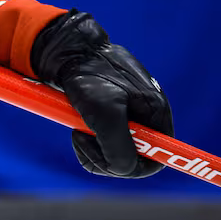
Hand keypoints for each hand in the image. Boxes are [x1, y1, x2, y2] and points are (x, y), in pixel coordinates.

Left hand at [32, 10, 173, 177]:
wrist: (62, 50)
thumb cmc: (87, 75)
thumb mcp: (105, 113)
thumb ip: (120, 148)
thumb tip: (123, 169)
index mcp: (155, 113)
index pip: (158, 157)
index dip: (134, 167)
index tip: (107, 159)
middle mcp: (143, 114)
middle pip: (132, 158)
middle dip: (105, 157)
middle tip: (81, 140)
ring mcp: (123, 112)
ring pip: (110, 150)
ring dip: (91, 147)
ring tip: (75, 129)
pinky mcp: (103, 111)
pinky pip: (97, 139)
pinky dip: (84, 138)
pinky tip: (73, 122)